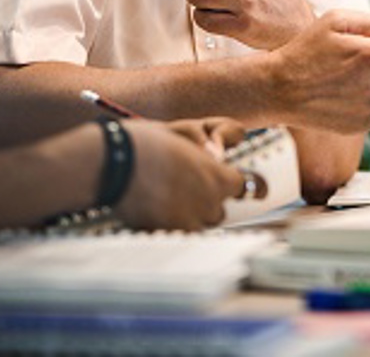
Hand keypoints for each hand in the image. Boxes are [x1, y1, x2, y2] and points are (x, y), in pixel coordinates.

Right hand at [114, 120, 245, 230]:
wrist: (115, 162)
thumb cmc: (146, 143)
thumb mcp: (183, 135)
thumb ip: (204, 151)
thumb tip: (216, 157)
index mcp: (217, 174)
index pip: (247, 186)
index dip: (247, 186)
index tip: (253, 191)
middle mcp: (210, 200)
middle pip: (219, 209)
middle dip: (207, 201)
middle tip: (184, 190)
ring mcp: (191, 219)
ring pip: (200, 224)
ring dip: (190, 216)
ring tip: (165, 200)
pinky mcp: (169, 234)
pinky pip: (179, 235)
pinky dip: (170, 227)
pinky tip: (153, 214)